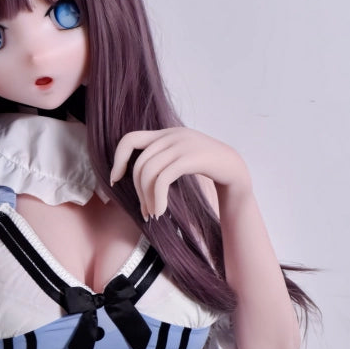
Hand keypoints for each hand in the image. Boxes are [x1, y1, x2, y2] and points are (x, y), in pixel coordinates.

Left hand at [110, 127, 251, 219]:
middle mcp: (171, 135)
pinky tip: (161, 211)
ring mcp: (181, 144)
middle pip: (140, 164)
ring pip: (148, 172)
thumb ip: (160, 159)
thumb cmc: (204, 167)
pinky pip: (162, 179)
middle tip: (145, 212)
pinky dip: (157, 198)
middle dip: (137, 192)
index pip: (130, 138)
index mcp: (165, 134)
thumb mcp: (178, 158)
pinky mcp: (190, 158)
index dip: (118, 158)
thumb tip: (134, 176)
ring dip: (147, 198)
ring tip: (154, 214)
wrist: (234, 168)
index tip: (116, 178)